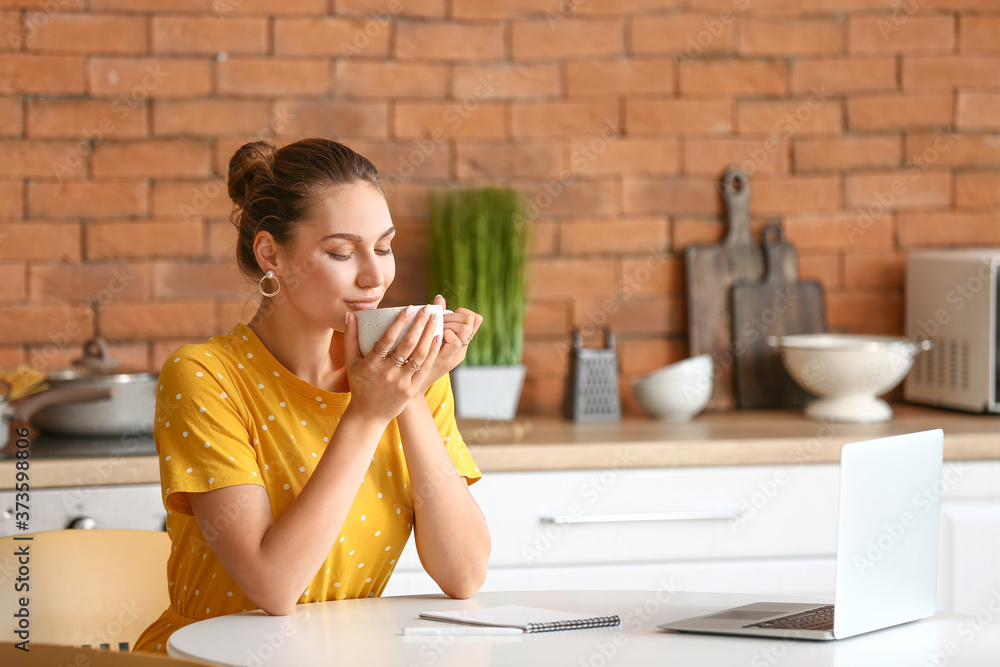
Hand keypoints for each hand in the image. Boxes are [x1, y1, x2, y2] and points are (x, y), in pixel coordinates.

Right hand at [343, 305, 442, 422]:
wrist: (368, 415)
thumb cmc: (359, 385)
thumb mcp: (351, 362)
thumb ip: (350, 337)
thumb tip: (349, 314)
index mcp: (372, 364)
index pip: (387, 339)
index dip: (400, 322)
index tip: (410, 308)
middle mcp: (387, 372)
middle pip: (407, 344)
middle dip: (420, 324)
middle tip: (429, 309)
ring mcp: (401, 382)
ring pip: (419, 355)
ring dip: (429, 335)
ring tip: (435, 319)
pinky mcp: (411, 389)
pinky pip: (424, 367)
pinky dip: (432, 352)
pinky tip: (437, 338)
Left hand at [412, 295, 482, 394]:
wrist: (410, 389)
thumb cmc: (420, 361)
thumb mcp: (434, 340)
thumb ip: (439, 320)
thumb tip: (439, 298)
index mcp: (461, 344)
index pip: (476, 319)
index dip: (463, 312)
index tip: (448, 316)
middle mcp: (461, 350)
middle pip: (469, 321)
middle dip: (452, 317)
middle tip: (438, 323)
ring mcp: (455, 356)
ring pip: (464, 329)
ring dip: (448, 324)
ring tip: (435, 329)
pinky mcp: (446, 360)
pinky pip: (454, 341)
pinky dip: (444, 334)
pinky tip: (433, 336)